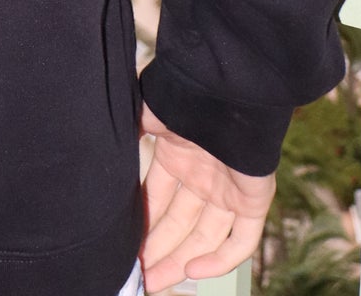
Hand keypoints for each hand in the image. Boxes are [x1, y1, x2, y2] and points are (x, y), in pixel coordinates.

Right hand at [138, 100, 273, 291]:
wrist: (227, 85)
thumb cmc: (184, 93)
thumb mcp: (145, 112)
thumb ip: (129, 133)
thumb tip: (105, 149)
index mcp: (178, 155)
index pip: (157, 199)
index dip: (140, 223)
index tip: (122, 246)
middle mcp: (203, 176)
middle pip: (179, 224)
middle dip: (157, 250)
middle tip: (137, 276)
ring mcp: (229, 190)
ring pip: (206, 238)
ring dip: (180, 262)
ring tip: (154, 283)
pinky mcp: (254, 200)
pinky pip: (241, 240)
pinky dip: (219, 261)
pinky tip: (192, 271)